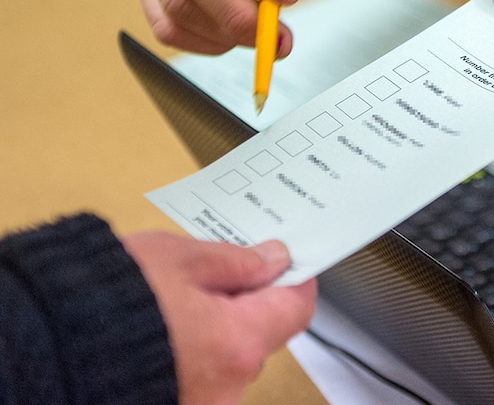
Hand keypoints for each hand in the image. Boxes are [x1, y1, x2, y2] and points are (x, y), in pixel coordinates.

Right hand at [121, 232, 316, 404]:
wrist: (40, 345)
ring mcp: (200, 404)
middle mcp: (225, 387)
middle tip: (221, 268)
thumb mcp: (178, 258)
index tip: (288, 259)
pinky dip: (191, 351)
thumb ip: (236, 260)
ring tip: (177, 297)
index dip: (295, 278)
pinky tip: (162, 327)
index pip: (296, 308)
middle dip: (247, 300)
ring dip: (216, 327)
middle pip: (260, 334)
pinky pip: (199, 375)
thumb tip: (274, 259)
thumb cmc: (103, 302)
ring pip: (227, 356)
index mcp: (236, 343)